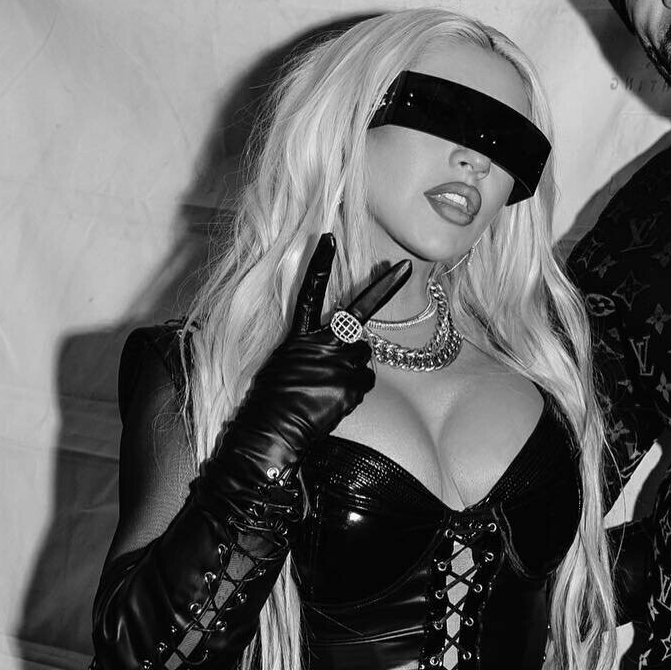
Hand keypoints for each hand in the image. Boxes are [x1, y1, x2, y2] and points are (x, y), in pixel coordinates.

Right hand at [245, 238, 410, 448]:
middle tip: (399, 266)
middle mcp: (323, 344)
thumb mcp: (284, 362)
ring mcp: (340, 365)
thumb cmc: (272, 399)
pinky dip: (355, 388)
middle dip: (380, 294)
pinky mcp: (353, 386)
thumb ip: (312, 348)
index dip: (319, 264)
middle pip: (359, 319)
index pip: (309, 292)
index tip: (328, 237)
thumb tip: (340, 348)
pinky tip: (335, 400)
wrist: (273, 431)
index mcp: (299, 336)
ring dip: (354, 365)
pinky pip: (365, 381)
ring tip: (329, 385)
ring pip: (364, 356)